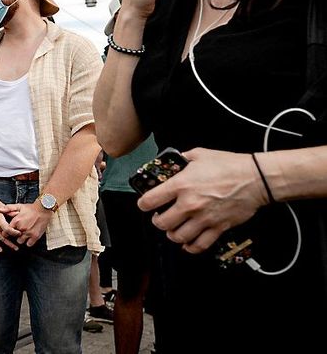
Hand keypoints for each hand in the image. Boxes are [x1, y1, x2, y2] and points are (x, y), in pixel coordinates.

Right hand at [0, 193, 20, 251]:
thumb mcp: (1, 204)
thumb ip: (9, 211)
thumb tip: (17, 214)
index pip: (6, 228)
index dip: (14, 232)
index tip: (20, 233)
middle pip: (5, 234)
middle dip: (14, 238)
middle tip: (22, 240)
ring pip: (1, 238)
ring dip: (8, 244)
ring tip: (16, 248)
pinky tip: (0, 250)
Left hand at [0, 202, 52, 246]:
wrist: (43, 210)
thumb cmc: (31, 208)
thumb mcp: (18, 206)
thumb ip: (8, 208)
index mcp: (16, 221)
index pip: (7, 231)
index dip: (7, 232)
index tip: (9, 231)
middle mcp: (22, 228)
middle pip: (13, 237)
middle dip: (14, 235)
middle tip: (18, 231)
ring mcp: (29, 233)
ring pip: (20, 241)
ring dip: (21, 239)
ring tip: (23, 234)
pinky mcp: (35, 236)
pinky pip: (28, 244)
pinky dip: (28, 242)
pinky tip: (29, 237)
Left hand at [138, 148, 267, 253]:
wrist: (256, 179)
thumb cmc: (229, 165)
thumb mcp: (199, 154)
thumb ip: (181, 159)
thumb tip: (171, 163)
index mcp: (181, 185)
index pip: (150, 201)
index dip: (144, 204)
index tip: (145, 204)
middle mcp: (190, 204)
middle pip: (162, 223)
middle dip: (157, 221)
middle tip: (160, 217)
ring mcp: (204, 218)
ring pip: (178, 236)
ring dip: (172, 234)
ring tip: (173, 228)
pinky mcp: (218, 228)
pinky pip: (199, 245)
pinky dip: (190, 246)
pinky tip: (188, 242)